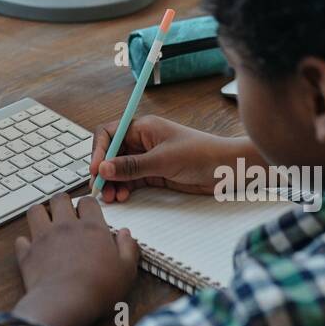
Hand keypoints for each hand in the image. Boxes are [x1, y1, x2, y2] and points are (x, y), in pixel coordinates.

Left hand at [12, 193, 139, 325]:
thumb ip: (128, 248)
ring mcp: (43, 238)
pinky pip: (20, 240)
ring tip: (45, 223)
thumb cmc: (99, 288)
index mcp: (91, 228)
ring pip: (35, 211)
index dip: (88, 206)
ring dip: (40, 214)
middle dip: (62, 202)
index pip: (87, 202)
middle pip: (59, 198)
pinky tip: (32, 250)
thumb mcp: (126, 270)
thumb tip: (126, 234)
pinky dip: (25, 244)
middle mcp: (65, 227)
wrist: (66, 303)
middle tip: (65, 213)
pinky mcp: (27, 254)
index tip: (89, 214)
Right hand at [90, 115, 261, 202]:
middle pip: (112, 153)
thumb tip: (103, 168)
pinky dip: (125, 188)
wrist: (228, 169)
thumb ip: (132, 166)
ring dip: (113, 182)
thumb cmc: (201, 155)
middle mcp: (142, 141)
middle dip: (104, 170)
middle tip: (100, 188)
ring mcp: (148, 158)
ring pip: (120, 169)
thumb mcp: (163, 161)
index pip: (109, 134)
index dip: (98, 151)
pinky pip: (132, 180)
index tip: (96, 169)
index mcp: (143, 127)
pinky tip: (123, 197)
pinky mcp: (155, 173)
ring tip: (112, 197)